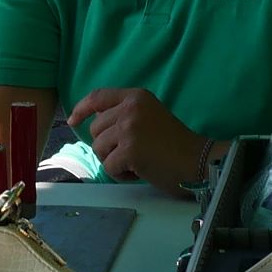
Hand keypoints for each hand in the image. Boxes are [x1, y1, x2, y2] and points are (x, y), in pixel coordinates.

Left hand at [68, 86, 210, 192]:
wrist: (198, 160)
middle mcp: (131, 108)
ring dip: (114, 161)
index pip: (98, 97)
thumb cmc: (175, 143)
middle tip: (131, 153)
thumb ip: (124, 114)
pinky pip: (109, 166)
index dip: (81, 109)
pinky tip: (140, 171)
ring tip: (137, 162)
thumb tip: (94, 122)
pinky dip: (121, 174)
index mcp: (136, 96)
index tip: (73, 120)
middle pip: (95, 129)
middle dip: (107, 146)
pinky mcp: (129, 150)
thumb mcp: (149, 115)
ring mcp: (129, 128)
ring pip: (99, 149)